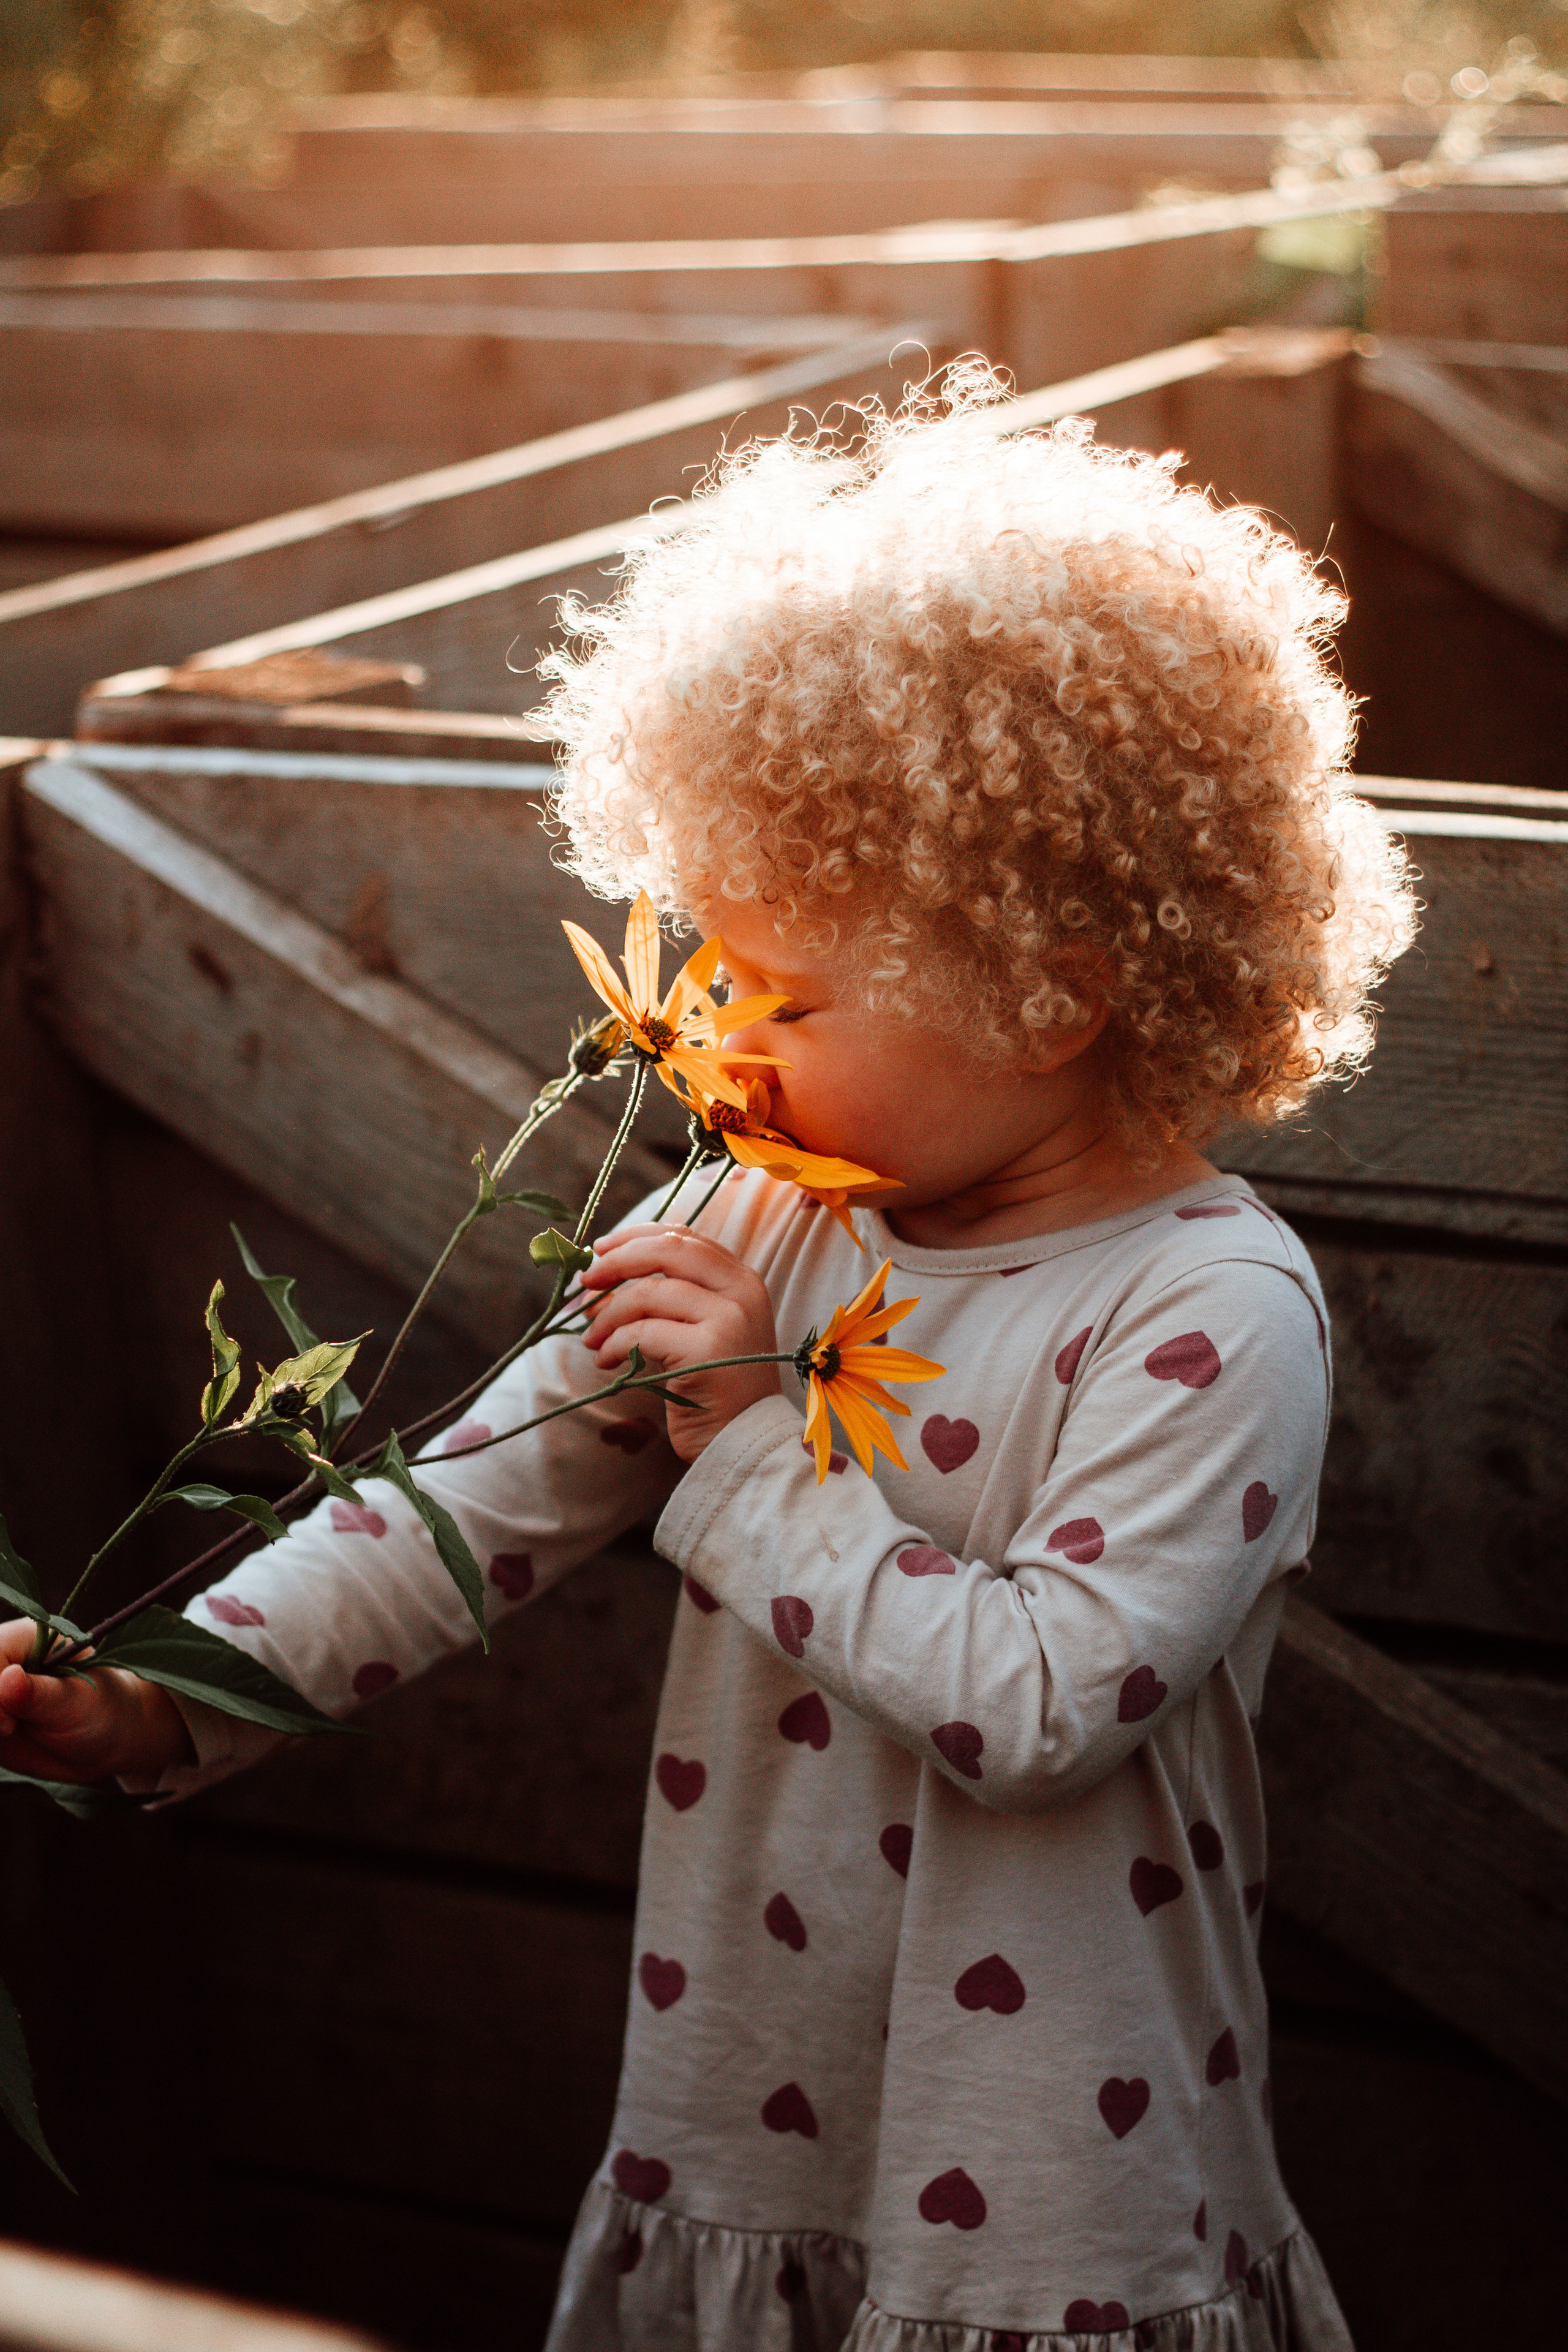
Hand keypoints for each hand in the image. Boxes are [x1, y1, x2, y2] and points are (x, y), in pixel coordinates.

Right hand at [0, 1619, 194, 1785]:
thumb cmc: (104, 1712)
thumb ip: (39, 1694)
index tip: (10, 1724)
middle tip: (10, 1731)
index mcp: (27, 1638)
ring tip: (9, 1737)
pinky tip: (5, 1743)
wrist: (109, 1742)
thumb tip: (7, 1679)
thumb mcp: (76, 1705)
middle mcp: (2, 1660)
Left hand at [578, 1224, 782, 1464]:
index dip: (636, 1237)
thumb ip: (673, 1297)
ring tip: (591, 1340)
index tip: (600, 1249)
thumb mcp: (701, 1330)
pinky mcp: (708, 1351)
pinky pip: (642, 1333)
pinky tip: (605, 1361)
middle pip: (667, 1250)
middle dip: (617, 1261)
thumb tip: (605, 1272)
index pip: (685, 1237)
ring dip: (607, 1316)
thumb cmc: (715, 1389)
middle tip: (585, 1282)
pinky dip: (613, 1344)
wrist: (745, 1444)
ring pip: (648, 1294)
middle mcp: (741, 1292)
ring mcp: (728, 1320)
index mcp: (742, 1280)